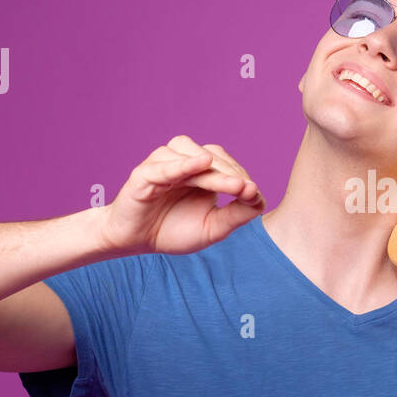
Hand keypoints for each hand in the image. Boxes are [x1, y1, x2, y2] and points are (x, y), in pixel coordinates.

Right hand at [98, 136, 264, 255]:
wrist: (136, 241)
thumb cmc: (173, 230)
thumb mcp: (212, 228)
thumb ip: (236, 214)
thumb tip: (260, 199)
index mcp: (201, 170)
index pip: (226, 163)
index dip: (241, 176)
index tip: (255, 194)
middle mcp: (183, 160)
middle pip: (213, 157)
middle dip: (231, 174)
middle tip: (247, 189)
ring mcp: (163, 164)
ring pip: (191, 155)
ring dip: (213, 171)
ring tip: (230, 185)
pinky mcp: (144, 174)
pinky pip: (165, 166)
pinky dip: (184, 164)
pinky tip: (201, 163)